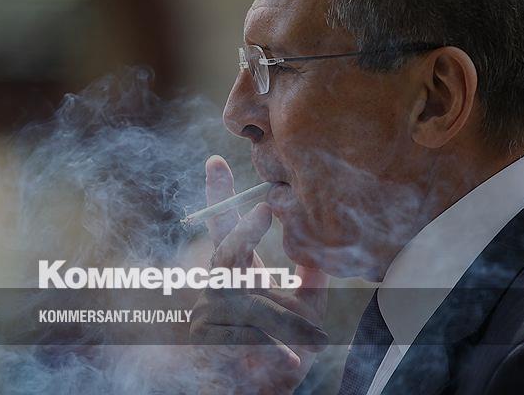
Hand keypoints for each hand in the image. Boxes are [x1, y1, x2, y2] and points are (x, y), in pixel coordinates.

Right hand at [190, 155, 328, 394]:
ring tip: (309, 340)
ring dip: (279, 319)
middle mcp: (217, 287)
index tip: (216, 160)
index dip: (220, 197)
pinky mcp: (204, 336)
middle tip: (264, 209)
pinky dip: (269, 347)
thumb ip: (309, 277)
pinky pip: (243, 330)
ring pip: (243, 296)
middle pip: (226, 250)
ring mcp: (205, 310)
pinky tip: (284, 362)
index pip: (226, 230)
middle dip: (244, 230)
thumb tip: (319, 239)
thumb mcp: (305, 312)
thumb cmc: (283, 354)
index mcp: (238, 276)